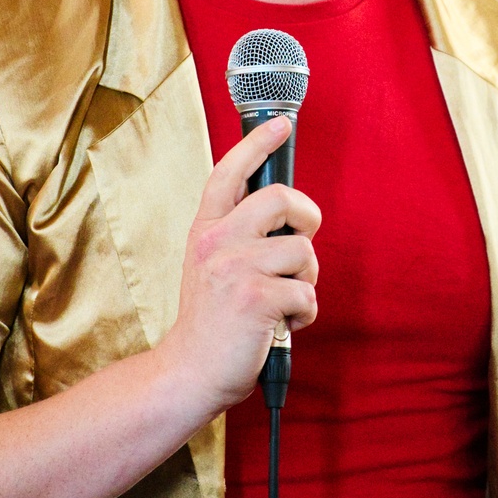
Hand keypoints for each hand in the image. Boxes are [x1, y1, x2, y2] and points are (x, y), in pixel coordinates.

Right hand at [154, 117, 321, 416]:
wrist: (189, 373)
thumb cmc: (213, 322)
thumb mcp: (213, 266)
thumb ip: (239, 237)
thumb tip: (288, 214)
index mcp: (205, 230)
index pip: (228, 173)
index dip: (257, 144)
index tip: (281, 123)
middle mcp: (216, 242)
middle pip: (281, 197)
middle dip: (307, 218)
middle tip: (303, 242)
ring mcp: (234, 269)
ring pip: (303, 251)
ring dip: (307, 281)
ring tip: (283, 301)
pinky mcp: (255, 299)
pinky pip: (307, 293)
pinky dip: (305, 314)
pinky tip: (282, 326)